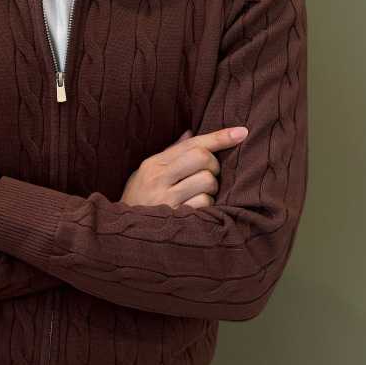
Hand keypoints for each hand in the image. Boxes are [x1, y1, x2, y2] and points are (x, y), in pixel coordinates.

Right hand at [120, 126, 247, 208]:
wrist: (124, 232)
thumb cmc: (140, 199)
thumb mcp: (148, 172)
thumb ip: (171, 153)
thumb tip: (191, 134)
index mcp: (154, 164)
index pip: (192, 144)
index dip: (219, 137)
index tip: (241, 132)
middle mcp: (158, 179)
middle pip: (202, 158)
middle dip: (213, 165)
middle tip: (208, 175)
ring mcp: (166, 200)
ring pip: (206, 181)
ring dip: (211, 187)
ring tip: (200, 193)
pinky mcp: (175, 218)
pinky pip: (204, 203)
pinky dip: (207, 204)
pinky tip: (197, 208)